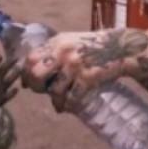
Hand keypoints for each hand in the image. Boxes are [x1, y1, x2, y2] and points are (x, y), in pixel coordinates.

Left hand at [21, 30, 137, 112]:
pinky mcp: (88, 77)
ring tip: (58, 103)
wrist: (121, 48)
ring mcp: (75, 65)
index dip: (25, 73)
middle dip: (36, 86)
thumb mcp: (71, 42)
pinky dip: (67, 105)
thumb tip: (35, 68)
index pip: (31, 58)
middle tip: (42, 91)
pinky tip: (67, 106)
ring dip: (55, 100)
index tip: (28, 82)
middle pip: (36, 73)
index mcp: (57, 42)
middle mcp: (63, 52)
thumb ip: (54, 51)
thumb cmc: (95, 46)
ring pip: (54, 90)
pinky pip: (71, 97)